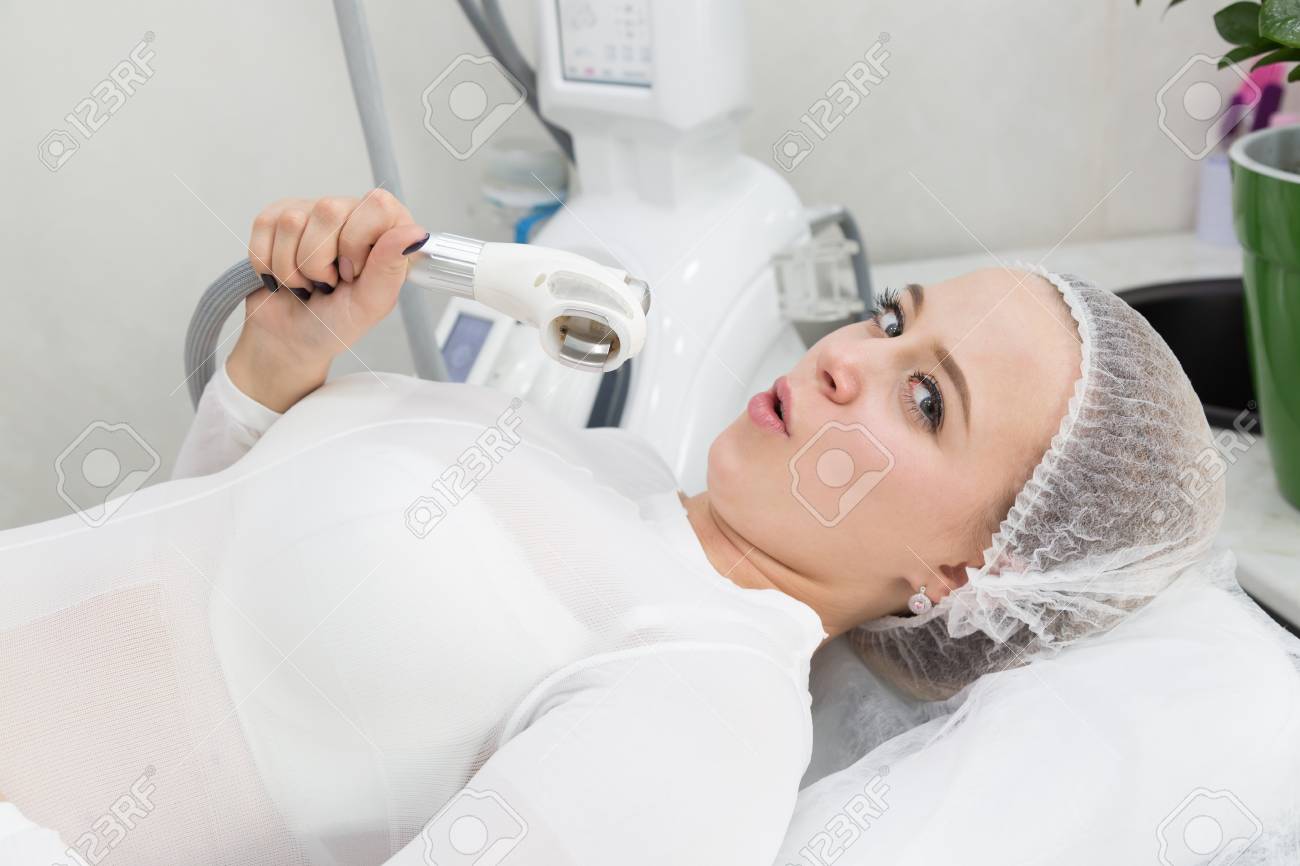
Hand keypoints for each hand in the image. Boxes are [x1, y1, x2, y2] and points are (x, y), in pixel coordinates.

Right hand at [227, 189, 429, 411]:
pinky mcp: (275, 218)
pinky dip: (268, 264)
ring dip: (293, 269)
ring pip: (292, 221)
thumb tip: (414, 233)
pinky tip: (284, 277)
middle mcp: (350, 213)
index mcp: (385, 230)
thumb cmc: (335, 323)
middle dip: (320, 262)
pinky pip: (264, 227)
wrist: (289, 339)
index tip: (353, 273)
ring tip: (307, 283)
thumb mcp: (370, 305)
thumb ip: (390, 268)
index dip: (358, 243)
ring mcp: (311, 211)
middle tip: (329, 283)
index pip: (377, 205)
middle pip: (329, 209)